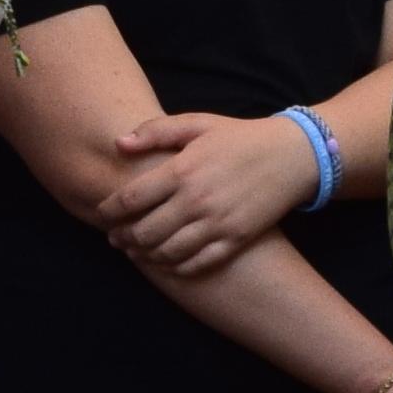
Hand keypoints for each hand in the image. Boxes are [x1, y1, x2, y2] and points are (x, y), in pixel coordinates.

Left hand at [104, 110, 318, 276]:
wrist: (291, 156)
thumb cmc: (238, 137)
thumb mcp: (197, 124)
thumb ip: (155, 131)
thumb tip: (118, 144)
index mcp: (182, 171)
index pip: (132, 198)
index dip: (110, 210)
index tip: (101, 213)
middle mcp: (197, 201)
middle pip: (145, 232)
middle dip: (124, 238)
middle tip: (115, 238)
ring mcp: (217, 224)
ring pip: (168, 252)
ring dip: (146, 256)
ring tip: (136, 252)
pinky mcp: (236, 239)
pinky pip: (198, 263)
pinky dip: (177, 268)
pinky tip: (167, 262)